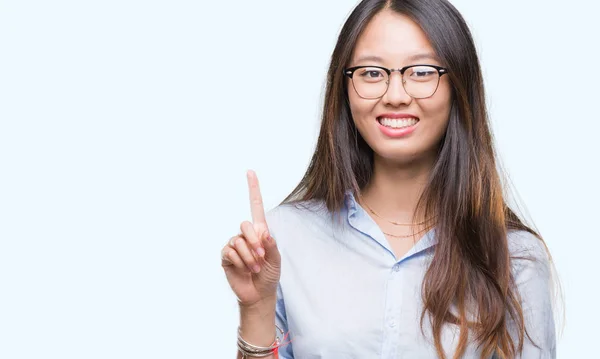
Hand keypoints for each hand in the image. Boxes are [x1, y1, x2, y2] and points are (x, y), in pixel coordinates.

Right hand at [221, 170, 280, 306]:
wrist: (258, 295)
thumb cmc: (269, 275)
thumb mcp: (276, 260)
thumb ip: (271, 245)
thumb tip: (263, 232)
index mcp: (260, 232)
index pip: (255, 207)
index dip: (253, 189)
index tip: (250, 172)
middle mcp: (245, 235)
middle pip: (245, 225)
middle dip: (255, 242)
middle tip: (261, 257)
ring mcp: (234, 245)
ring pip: (238, 241)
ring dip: (249, 257)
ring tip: (254, 268)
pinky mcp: (226, 257)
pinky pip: (230, 252)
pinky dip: (240, 262)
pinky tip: (243, 270)